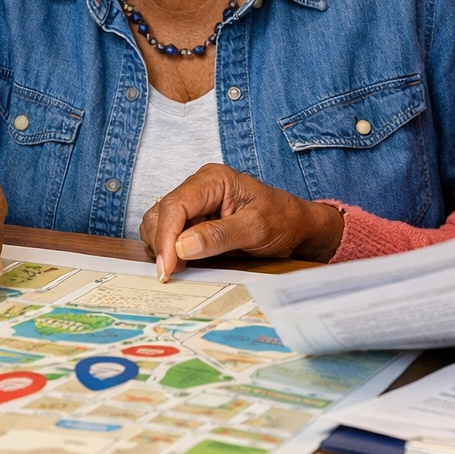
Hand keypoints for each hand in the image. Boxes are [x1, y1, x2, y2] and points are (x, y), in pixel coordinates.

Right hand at [140, 163, 344, 281]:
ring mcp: (194, 204)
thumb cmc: (282, 220)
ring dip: (161, 247)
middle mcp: (198, 188)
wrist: (296, 226)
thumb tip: (182, 246)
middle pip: (161, 214)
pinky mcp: (192, 220)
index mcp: (212, 180)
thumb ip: (219, 235)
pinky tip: (180, 263)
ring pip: (158, 223)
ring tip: (177, 269)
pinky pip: (166, 233)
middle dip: (161, 244)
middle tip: (171, 274)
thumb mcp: (256, 228)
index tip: (167, 267)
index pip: (176, 205)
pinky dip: (167, 249)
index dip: (166, 237)